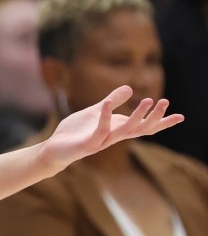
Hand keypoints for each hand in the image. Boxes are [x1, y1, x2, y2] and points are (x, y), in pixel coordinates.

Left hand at [42, 85, 183, 170]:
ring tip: (149, 100)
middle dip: (154, 117)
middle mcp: (114, 136)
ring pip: (126, 131)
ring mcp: (102, 142)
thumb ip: (112, 101)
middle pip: (141, 129)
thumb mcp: (95, 111)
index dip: (161, 121)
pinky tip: (106, 105)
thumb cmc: (76, 131)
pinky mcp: (88, 144)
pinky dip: (105, 118)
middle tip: (165, 102)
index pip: (144, 126)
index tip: (181, 116)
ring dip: (138, 116)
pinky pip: (100, 131)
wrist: (55, 148)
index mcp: (117, 129)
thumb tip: (130, 87)